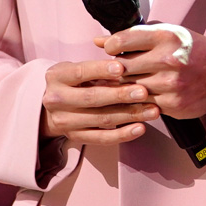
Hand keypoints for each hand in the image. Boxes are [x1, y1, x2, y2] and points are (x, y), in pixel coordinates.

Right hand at [40, 59, 158, 144]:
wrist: (53, 108)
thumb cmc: (74, 82)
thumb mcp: (79, 69)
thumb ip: (99, 69)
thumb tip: (126, 67)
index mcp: (57, 76)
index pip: (80, 72)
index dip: (101, 70)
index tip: (122, 68)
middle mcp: (56, 100)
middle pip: (92, 98)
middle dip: (120, 95)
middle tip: (144, 92)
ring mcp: (64, 121)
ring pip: (101, 119)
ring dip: (129, 115)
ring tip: (152, 110)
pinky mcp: (75, 137)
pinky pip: (102, 139)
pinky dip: (123, 134)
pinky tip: (140, 128)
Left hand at [92, 26, 205, 119]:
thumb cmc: (191, 49)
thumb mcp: (166, 32)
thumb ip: (133, 36)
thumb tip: (98, 42)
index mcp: (165, 36)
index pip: (122, 41)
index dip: (110, 46)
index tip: (111, 50)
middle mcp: (167, 60)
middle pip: (122, 67)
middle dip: (114, 69)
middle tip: (113, 70)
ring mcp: (170, 85)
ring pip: (129, 88)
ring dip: (123, 87)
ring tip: (125, 82)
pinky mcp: (172, 105)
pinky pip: (142, 104)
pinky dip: (137, 101)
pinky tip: (140, 95)